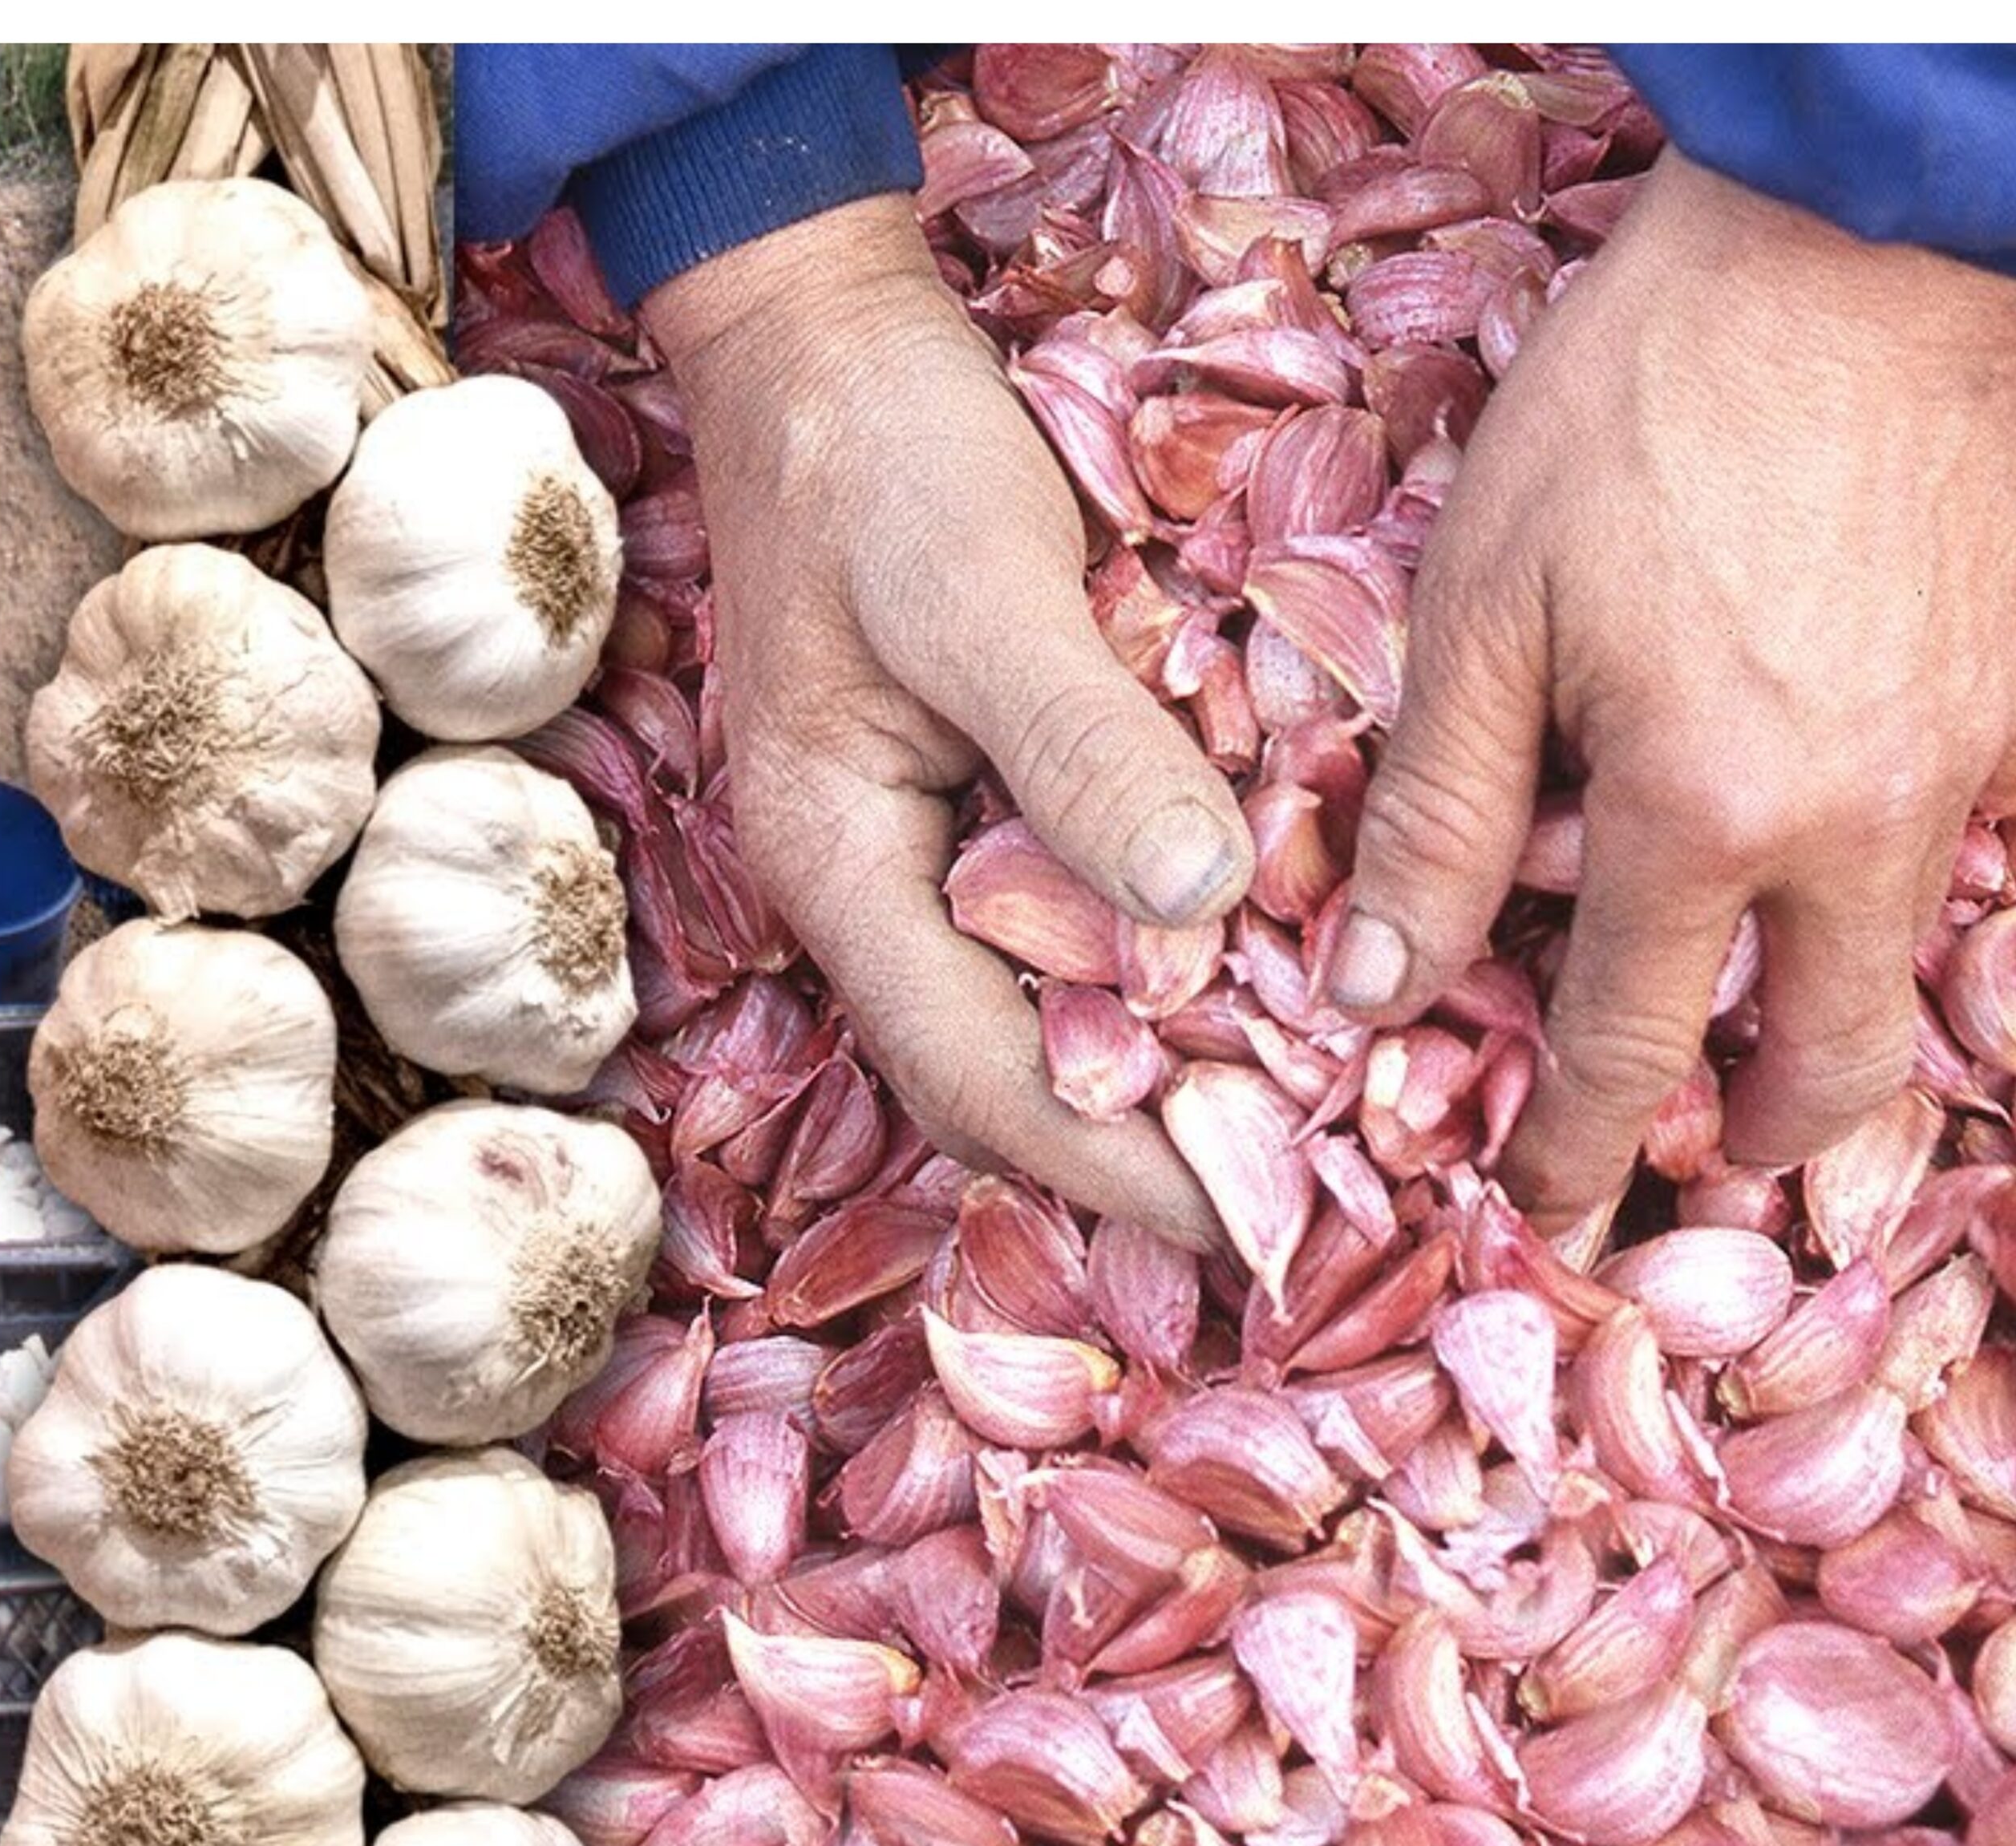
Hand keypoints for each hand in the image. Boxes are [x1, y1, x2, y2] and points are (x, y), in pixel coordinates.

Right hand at [647, 196, 1253, 1246]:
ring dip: (1157, 1074)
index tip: (1243, 1218)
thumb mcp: (978, 589)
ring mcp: (920, 854)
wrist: (825, 348)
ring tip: (1297, 1118)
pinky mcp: (974, 806)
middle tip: (1299, 1191)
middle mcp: (872, 891)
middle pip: (1006, 1074)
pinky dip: (1157, 972)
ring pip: (1038, 1015)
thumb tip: (1201, 902)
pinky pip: (1065, 931)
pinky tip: (1251, 982)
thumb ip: (1081, 748)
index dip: (1105, 1163)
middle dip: (1141, 1149)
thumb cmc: (884, 459)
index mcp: (838, 865)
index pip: (972, 1073)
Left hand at [1329, 150, 2015, 1227]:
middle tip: (1692, 1180)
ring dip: (1834, 1050)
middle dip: (1754, 1148)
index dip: (1578, 1148)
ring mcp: (1969, 761)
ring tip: (1762, 1077)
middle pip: (1826, 1063)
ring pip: (1911, 975)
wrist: (1856, 240)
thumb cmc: (1642, 408)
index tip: (1540, 1210)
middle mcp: (1861, 820)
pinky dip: (1897, 920)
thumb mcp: (1482, 610)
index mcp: (1706, 810)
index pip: (1628, 1048)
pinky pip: (1969, 862)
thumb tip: (1373, 996)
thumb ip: (1434, 821)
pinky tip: (1832, 899)